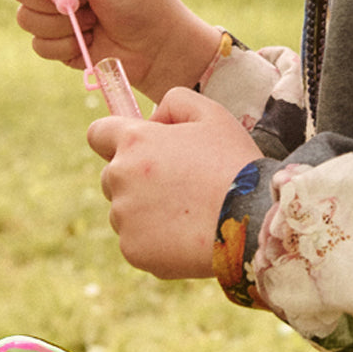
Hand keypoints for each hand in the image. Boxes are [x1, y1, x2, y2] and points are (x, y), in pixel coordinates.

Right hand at [11, 0, 221, 100]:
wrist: (158, 49)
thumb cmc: (142, 4)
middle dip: (50, 2)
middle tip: (87, 4)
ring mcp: (55, 12)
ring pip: (25, 19)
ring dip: (61, 26)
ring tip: (94, 23)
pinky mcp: (56, 41)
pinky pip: (38, 45)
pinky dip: (64, 47)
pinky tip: (90, 42)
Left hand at [87, 89, 260, 279]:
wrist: (255, 221)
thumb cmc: (234, 163)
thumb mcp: (211, 114)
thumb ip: (174, 102)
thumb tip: (152, 118)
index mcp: (133, 141)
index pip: (97, 134)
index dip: (116, 139)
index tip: (138, 149)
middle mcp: (119, 176)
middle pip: (112, 175)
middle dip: (136, 177)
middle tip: (179, 186)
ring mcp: (123, 217)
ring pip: (123, 211)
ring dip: (145, 210)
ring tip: (189, 213)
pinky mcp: (133, 250)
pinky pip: (136, 241)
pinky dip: (156, 240)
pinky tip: (187, 236)